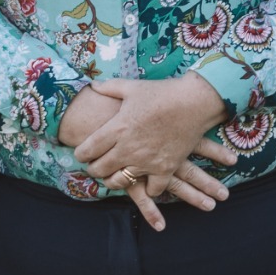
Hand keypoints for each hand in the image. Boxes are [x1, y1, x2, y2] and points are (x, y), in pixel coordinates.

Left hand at [62, 76, 238, 230]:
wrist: (195, 101)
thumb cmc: (162, 92)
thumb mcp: (132, 87)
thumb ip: (110, 88)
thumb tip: (93, 85)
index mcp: (117, 129)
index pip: (87, 150)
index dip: (80, 154)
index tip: (82, 153)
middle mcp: (128, 149)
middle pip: (99, 169)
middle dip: (93, 169)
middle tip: (95, 165)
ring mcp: (147, 161)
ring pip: (119, 182)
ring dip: (113, 180)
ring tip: (115, 175)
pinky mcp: (165, 168)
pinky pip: (152, 189)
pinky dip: (148, 187)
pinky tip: (146, 180)